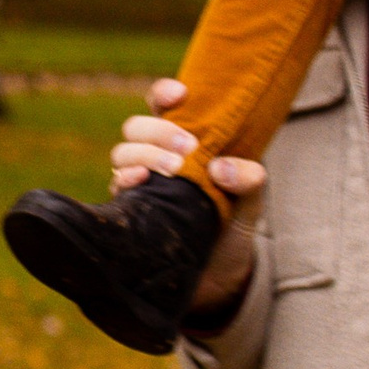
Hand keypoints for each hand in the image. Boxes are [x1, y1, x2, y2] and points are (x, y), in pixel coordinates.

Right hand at [111, 80, 266, 319]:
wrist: (219, 274)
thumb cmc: (232, 225)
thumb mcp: (251, 201)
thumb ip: (250, 179)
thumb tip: (220, 168)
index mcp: (185, 143)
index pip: (165, 107)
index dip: (165, 94)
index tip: (181, 94)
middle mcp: (156, 157)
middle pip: (137, 127)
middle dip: (157, 130)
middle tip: (187, 146)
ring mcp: (139, 182)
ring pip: (123, 152)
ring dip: (144, 154)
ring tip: (173, 169)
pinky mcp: (129, 208)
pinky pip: (116, 184)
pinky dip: (125, 177)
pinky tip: (139, 180)